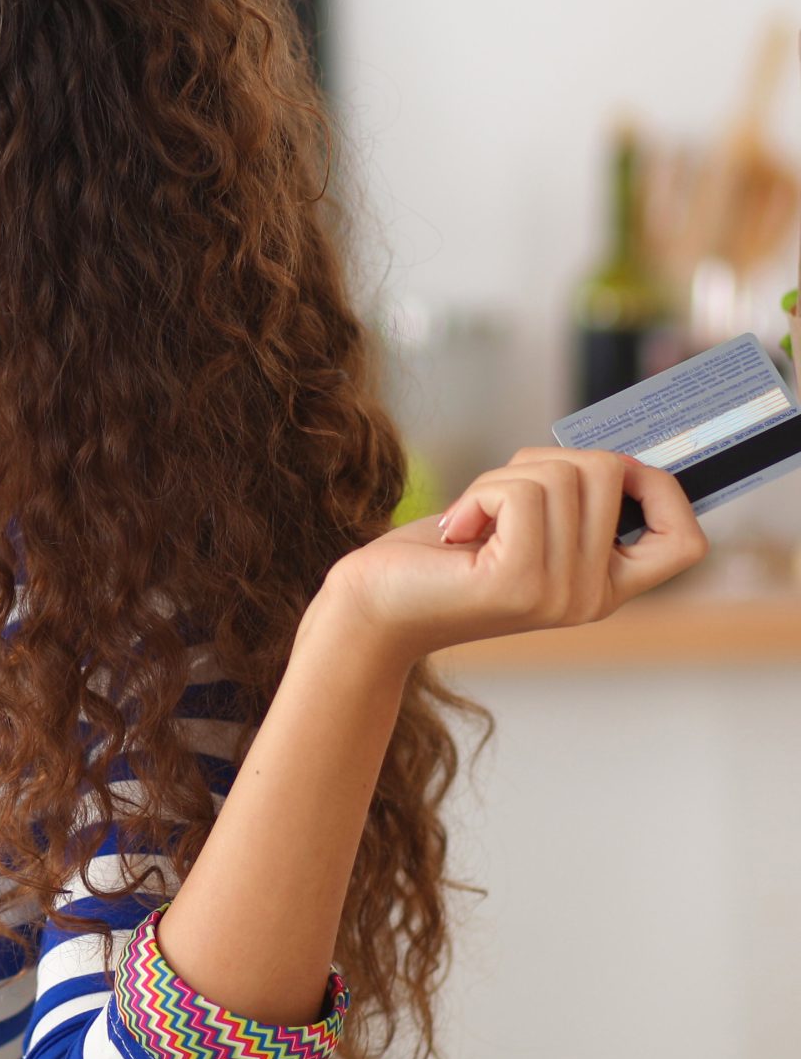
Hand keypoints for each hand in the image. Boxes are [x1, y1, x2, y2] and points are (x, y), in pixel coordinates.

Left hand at [321, 447, 708, 671]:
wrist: (373, 607)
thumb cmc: (440, 558)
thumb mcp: (522, 524)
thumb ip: (571, 499)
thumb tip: (611, 451)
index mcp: (605, 587)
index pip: (686, 541)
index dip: (659, 488)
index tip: (605, 471)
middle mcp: (593, 598)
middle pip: (608, 472)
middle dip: (543, 460)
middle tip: (496, 498)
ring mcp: (560, 594)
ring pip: (562, 475)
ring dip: (502, 477)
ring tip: (472, 519)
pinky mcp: (518, 583)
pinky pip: (520, 493)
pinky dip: (480, 492)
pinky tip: (457, 529)